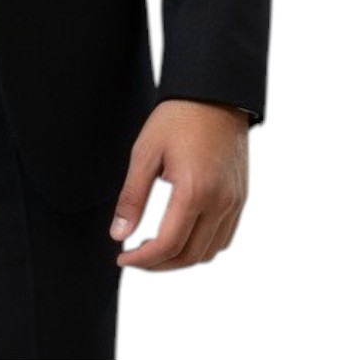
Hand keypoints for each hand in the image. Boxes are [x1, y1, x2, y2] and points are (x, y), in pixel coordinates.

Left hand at [110, 99, 248, 269]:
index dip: (143, 259)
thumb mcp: (144, 153)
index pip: (169, 244)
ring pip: (209, 252)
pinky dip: (201, 246)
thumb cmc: (176, 119)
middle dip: (159, 264)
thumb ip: (131, 197)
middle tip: (134, 258)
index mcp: (194, 191)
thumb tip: (118, 234)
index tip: (122, 258)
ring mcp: (235, 202)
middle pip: (190, 255)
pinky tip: (180, 236)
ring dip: (181, 258)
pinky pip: (223, 237)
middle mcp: (220, 202)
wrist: (214, 96)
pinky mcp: (241, 198)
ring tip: (153, 249)